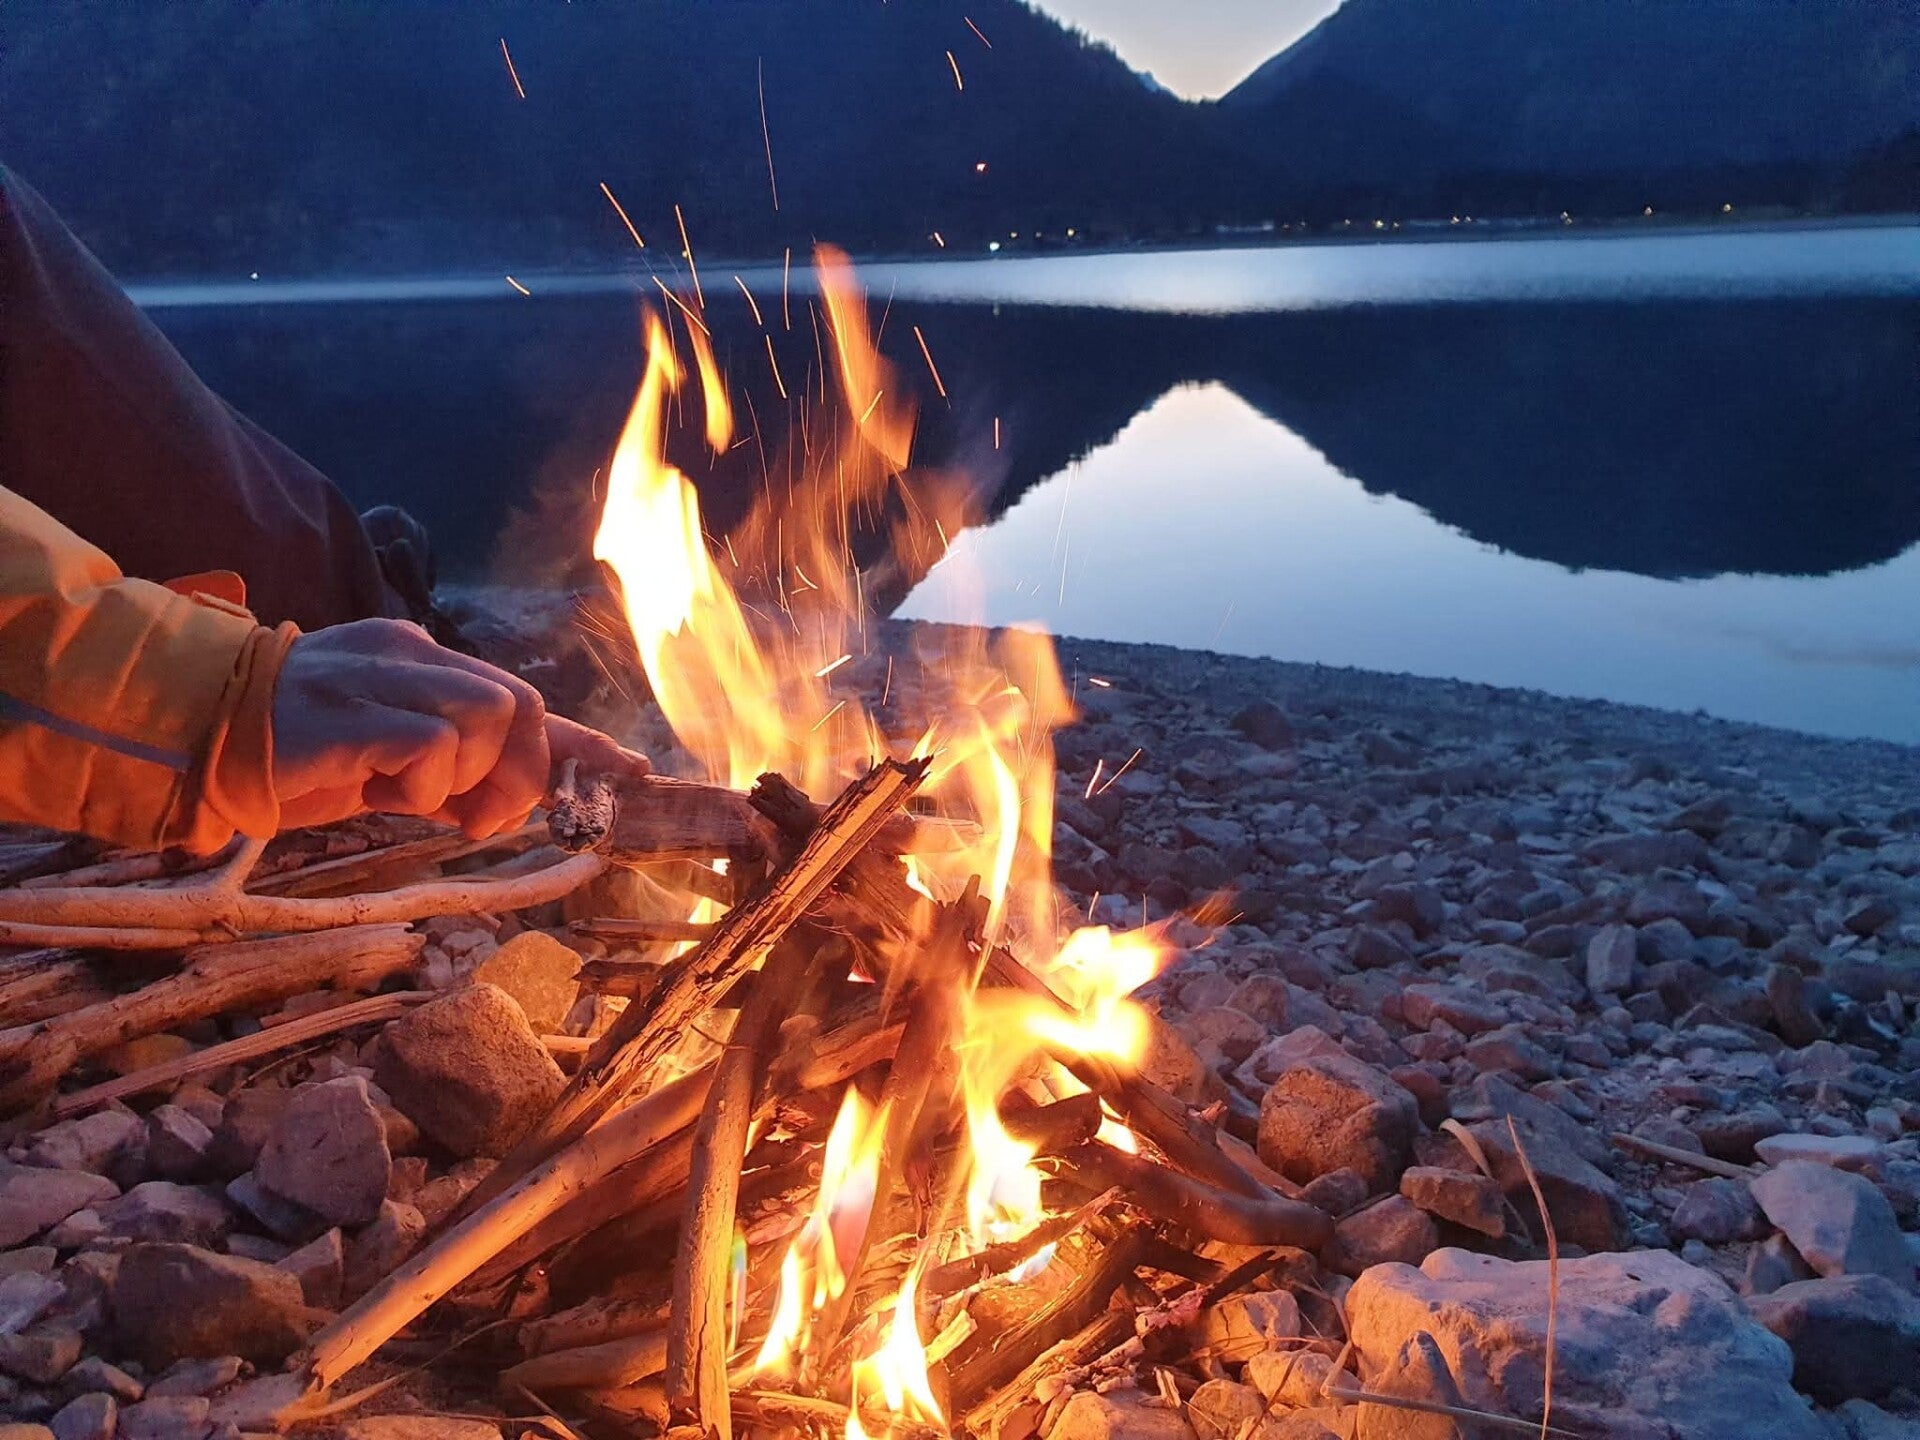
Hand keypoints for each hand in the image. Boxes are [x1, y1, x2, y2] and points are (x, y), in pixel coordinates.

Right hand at [270, 618, 647, 835]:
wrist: (193, 739)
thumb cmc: (292, 756)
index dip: (578, 738)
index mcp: (417, 660)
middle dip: (522, 772)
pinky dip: (425, 784)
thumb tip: (523, 797)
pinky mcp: (355, 711)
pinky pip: (433, 744)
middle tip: (478, 819)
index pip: (518, 695)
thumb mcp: (389, 762)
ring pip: (488, 716)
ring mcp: (380, 677)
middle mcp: (407, 655)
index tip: (630, 769)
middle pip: (518, 703)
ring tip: (413, 800)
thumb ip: (454, 769)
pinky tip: (380, 793)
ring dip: (469, 777)